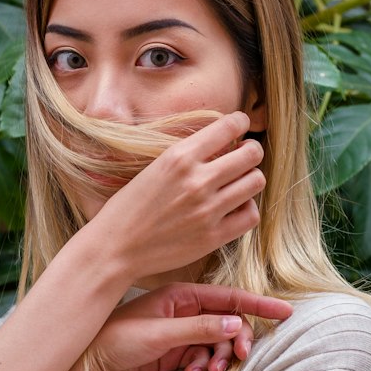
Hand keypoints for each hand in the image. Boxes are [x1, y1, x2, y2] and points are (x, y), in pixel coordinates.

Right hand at [88, 112, 266, 283]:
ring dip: (250, 179)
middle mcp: (197, 180)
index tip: (241, 126)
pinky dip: (246, 209)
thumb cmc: (129, 206)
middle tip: (244, 156)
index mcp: (179, 157)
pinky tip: (234, 208)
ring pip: (256, 182)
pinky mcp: (213, 237)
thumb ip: (188, 155)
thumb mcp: (155, 167)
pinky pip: (251, 215)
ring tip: (238, 183)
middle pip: (252, 154)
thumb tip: (222, 141)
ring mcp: (208, 210)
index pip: (230, 126)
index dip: (241, 123)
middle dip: (251, 152)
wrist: (115, 247)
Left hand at [89, 283, 292, 370]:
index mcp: (182, 295)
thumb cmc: (118, 340)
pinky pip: (203, 357)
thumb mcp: (162, 334)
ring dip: (219, 358)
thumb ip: (201, 328)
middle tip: (241, 359)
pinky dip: (203, 367)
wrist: (90, 366)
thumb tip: (238, 324)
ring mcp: (181, 331)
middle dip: (237, 340)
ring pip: (217, 343)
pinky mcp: (176, 352)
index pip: (229, 297)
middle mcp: (185, 310)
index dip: (258, 306)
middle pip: (228, 323)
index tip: (285, 313)